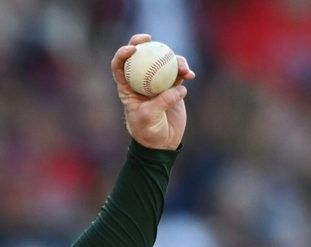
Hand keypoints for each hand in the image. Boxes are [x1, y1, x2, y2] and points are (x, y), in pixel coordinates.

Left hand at [111, 34, 195, 149]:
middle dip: (143, 44)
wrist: (162, 143)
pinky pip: (178, 73)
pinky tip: (190, 75)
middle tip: (151, 39)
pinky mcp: (172, 87)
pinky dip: (184, 71)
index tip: (133, 49)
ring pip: (163, 62)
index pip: (120, 66)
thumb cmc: (148, 132)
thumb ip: (162, 101)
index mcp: (127, 88)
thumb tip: (178, 88)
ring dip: (173, 60)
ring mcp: (157, 82)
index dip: (122, 54)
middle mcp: (140, 82)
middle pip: (140, 57)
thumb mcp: (150, 117)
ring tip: (183, 69)